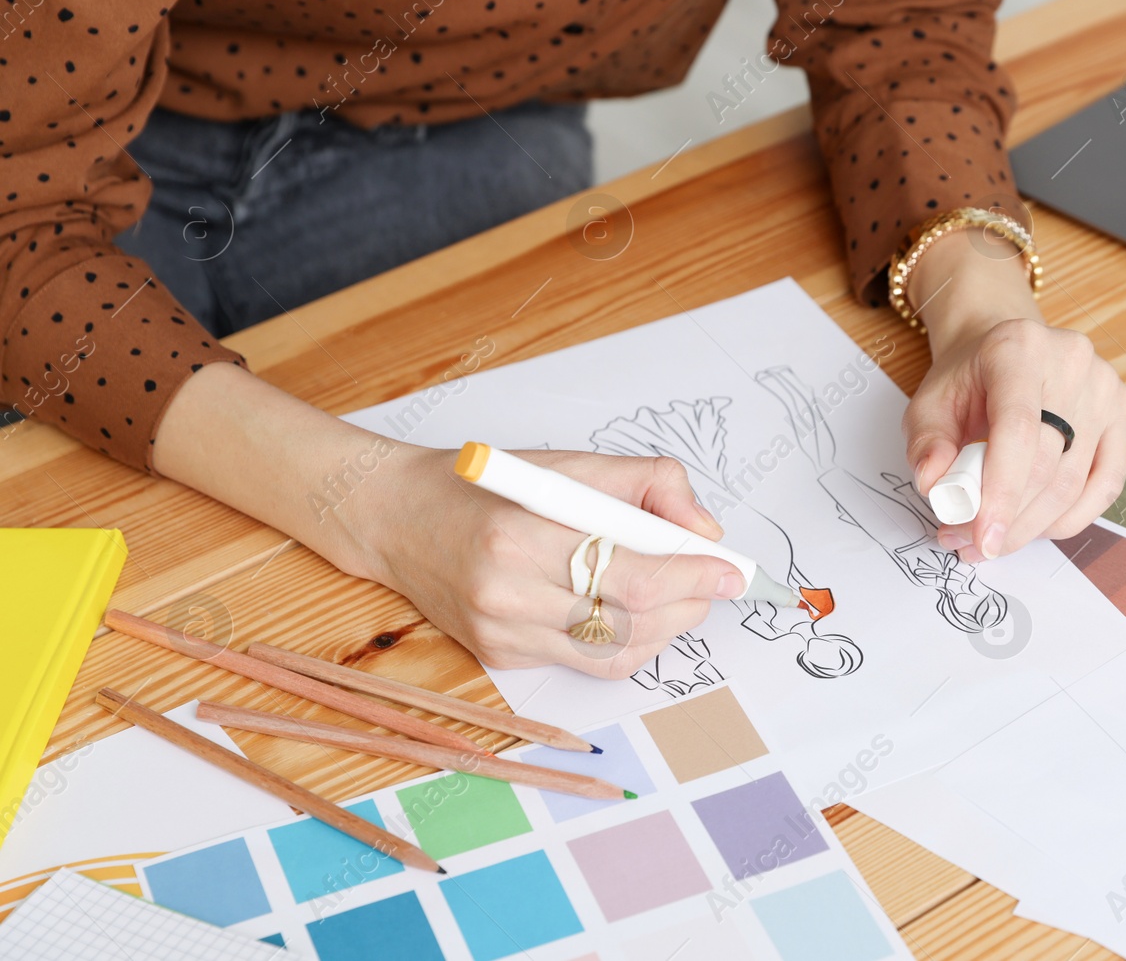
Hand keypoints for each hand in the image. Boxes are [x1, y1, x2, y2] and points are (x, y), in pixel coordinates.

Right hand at [153, 364, 741, 674]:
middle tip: (713, 581)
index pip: (631, 574)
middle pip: (629, 619)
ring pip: (613, 652)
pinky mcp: (499, 659)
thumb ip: (645, 485)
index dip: (692, 575)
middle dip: (688, 602)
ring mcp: (500, 635)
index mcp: (519, 535)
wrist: (395, 517)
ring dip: (664, 627)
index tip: (730, 568)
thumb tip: (704, 532)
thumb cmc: (483, 483)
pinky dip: (625, 641)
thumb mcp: (566, 463)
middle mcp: (505, 595)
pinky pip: (585, 662)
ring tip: (680, 595)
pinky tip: (634, 613)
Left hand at [901, 226, 1125, 561]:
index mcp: (1017, 350)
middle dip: (1008, 520)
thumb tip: (936, 487)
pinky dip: (1070, 518)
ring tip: (993, 539)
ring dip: (1032, 527)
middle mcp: (1070, 361)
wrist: (1003, 348)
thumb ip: (927, 444)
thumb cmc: (967, 379)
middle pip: (1047, 465)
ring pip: (1074, 483)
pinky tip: (1037, 526)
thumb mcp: (929, 403)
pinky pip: (1105, 485)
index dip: (1001, 492)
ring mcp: (1104, 385)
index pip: (1017, 430)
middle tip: (968, 546)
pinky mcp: (1124, 410)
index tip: (982, 539)